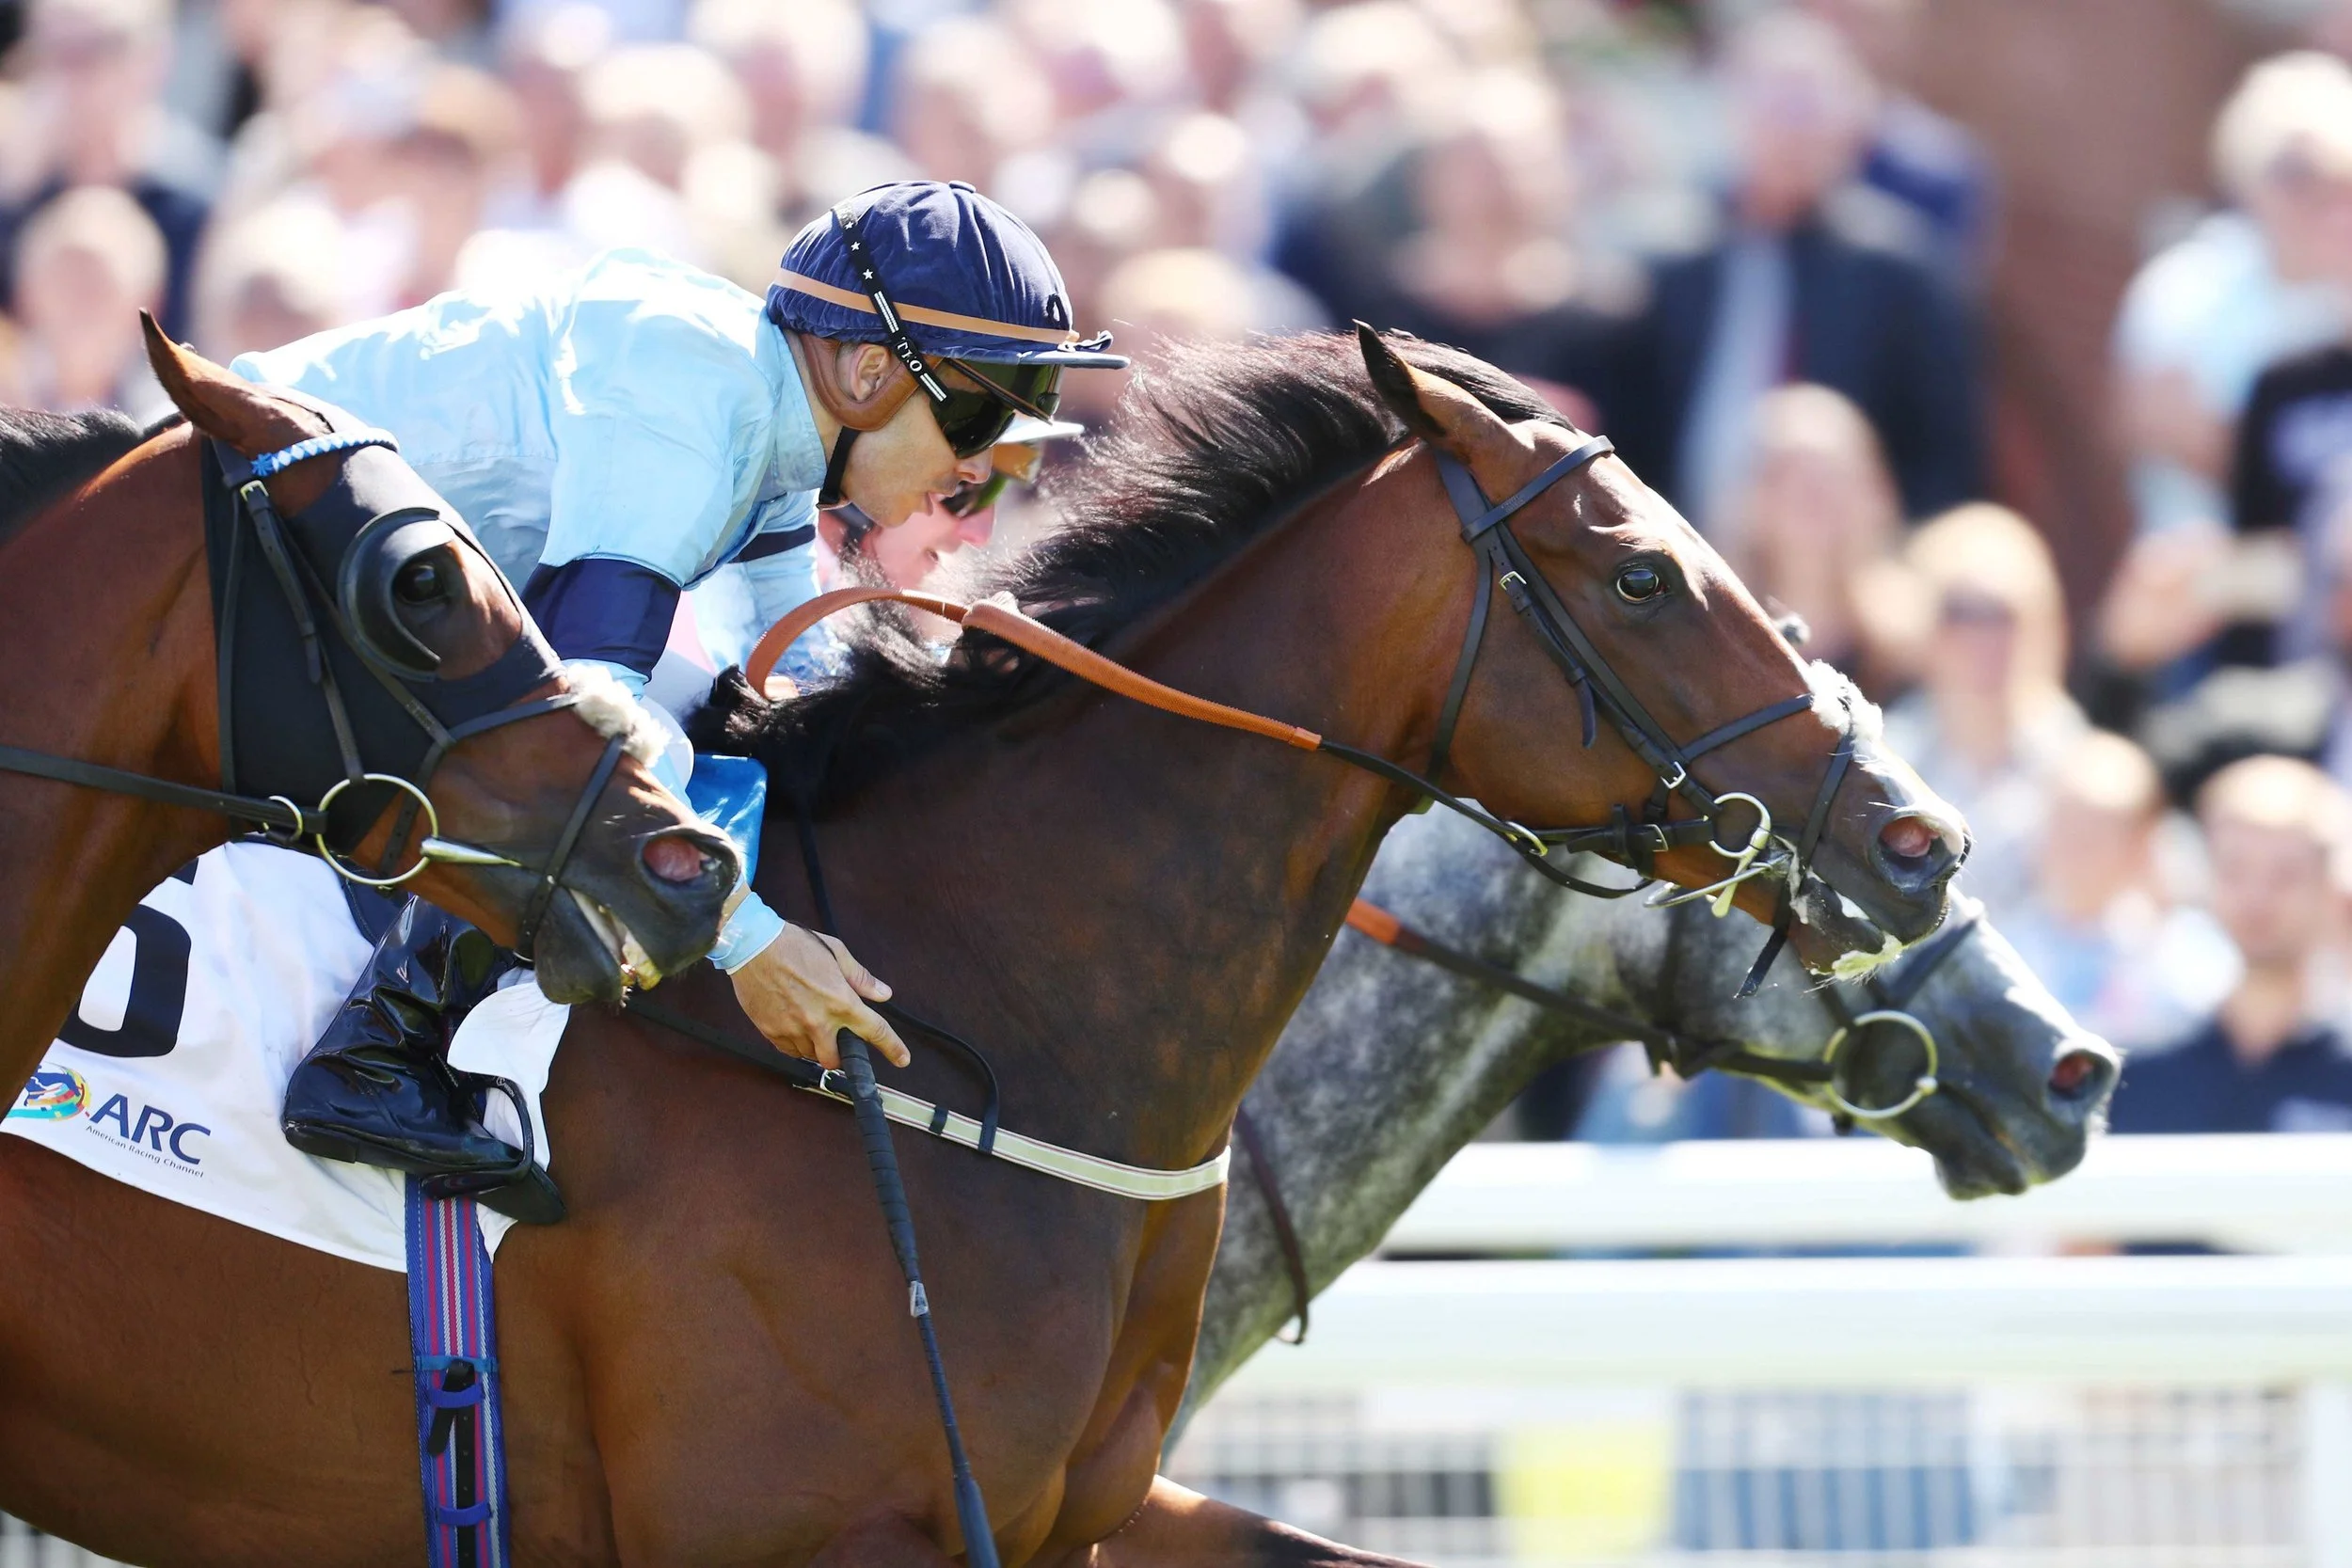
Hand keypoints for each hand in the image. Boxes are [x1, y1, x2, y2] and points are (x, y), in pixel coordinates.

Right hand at [728, 923, 910, 1069]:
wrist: (753, 945)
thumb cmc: (795, 945)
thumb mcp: (836, 953)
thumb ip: (860, 978)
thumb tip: (883, 993)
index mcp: (841, 1001)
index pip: (875, 1031)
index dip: (892, 1048)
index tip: (902, 1059)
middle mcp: (819, 1021)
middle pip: (836, 1059)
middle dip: (838, 1054)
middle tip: (834, 1037)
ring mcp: (794, 1030)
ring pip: (811, 1056)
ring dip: (814, 1046)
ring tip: (808, 1020)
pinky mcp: (772, 1032)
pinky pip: (789, 1051)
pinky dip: (794, 1044)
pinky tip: (792, 1023)